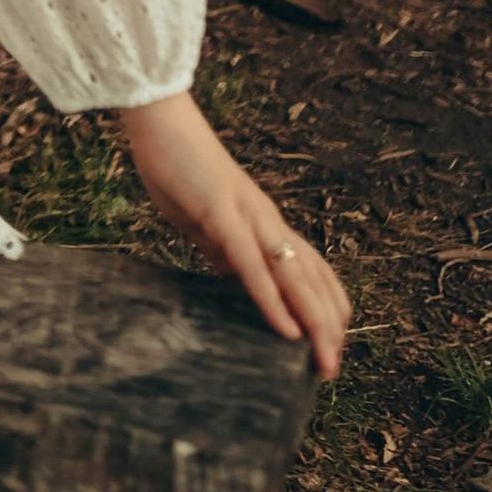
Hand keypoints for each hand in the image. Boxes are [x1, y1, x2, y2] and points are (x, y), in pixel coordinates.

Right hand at [120, 92, 350, 379]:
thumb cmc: (178, 165)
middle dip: (330, 330)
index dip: (326, 311)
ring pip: (296, 279)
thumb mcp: (205, 219)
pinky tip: (286, 330)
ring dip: (315, 325)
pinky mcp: (223, 216)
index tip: (325, 348)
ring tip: (324, 363)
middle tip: (331, 372)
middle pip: (316, 282)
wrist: (160, 119)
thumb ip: (223, 248)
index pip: (314, 272)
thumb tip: (235, 280)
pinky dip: (273, 301)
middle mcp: (268, 222)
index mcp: (265, 222)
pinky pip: (253, 266)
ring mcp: (249, 219)